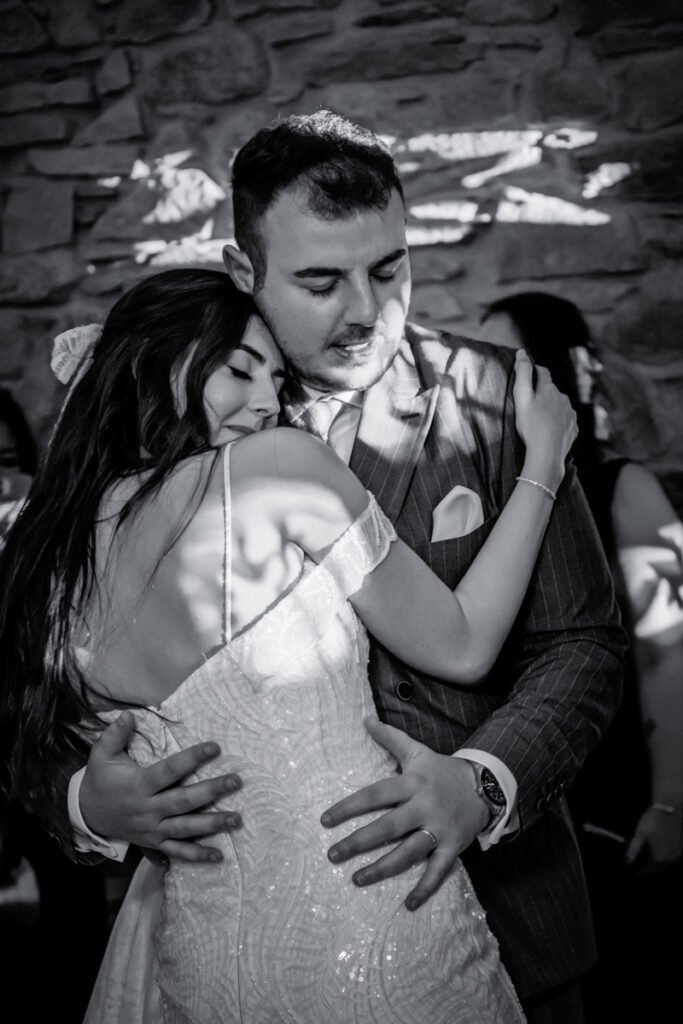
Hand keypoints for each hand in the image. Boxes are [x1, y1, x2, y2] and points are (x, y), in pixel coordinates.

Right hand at [80, 711, 242, 862]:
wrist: (87, 815)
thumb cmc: (100, 780)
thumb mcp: (101, 755)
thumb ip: (115, 734)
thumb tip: (129, 714)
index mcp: (138, 786)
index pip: (169, 771)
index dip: (192, 758)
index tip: (215, 747)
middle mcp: (147, 810)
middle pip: (183, 801)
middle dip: (211, 791)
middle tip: (236, 781)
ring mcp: (152, 830)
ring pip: (186, 828)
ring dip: (212, 824)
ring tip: (237, 819)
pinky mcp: (155, 843)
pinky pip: (178, 852)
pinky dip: (198, 856)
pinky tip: (219, 856)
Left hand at [321, 718, 488, 909]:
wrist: (485, 784)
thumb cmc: (441, 770)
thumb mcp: (416, 751)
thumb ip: (390, 738)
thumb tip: (365, 719)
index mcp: (412, 783)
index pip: (375, 795)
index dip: (349, 807)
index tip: (325, 820)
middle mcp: (423, 806)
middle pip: (387, 827)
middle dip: (358, 842)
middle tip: (333, 854)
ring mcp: (439, 829)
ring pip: (407, 852)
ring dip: (382, 868)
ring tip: (356, 879)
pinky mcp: (453, 846)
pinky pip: (437, 871)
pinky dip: (424, 888)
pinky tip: (408, 904)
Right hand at [512, 349, 577, 487]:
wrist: (547, 453)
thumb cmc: (531, 425)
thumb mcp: (521, 397)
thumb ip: (521, 374)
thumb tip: (522, 352)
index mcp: (549, 389)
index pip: (542, 372)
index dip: (534, 370)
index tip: (528, 372)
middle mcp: (563, 398)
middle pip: (551, 389)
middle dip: (543, 391)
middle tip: (530, 401)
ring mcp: (570, 413)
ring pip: (560, 404)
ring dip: (551, 406)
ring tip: (540, 417)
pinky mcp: (573, 427)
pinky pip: (565, 419)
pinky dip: (558, 421)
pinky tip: (550, 429)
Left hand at [625, 805, 682, 874]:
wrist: (669, 809)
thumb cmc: (652, 821)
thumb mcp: (640, 834)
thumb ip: (633, 850)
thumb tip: (627, 862)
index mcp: (659, 858)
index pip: (649, 870)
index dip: (641, 872)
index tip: (636, 872)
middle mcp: (670, 859)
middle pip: (659, 869)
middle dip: (650, 869)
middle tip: (643, 868)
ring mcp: (677, 853)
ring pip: (666, 863)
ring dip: (659, 864)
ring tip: (650, 861)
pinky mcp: (681, 847)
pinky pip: (672, 857)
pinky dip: (665, 857)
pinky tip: (660, 851)